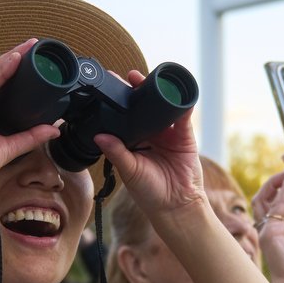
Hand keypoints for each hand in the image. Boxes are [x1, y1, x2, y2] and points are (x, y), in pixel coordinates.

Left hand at [92, 73, 203, 220]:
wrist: (176, 205)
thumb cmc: (149, 192)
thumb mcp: (130, 171)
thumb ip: (116, 152)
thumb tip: (98, 136)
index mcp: (132, 141)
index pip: (124, 117)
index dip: (118, 102)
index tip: (108, 87)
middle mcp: (149, 134)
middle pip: (142, 107)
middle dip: (136, 91)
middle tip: (128, 77)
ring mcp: (168, 133)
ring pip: (161, 107)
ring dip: (156, 92)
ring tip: (146, 79)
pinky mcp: (184, 135)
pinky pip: (183, 116)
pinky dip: (181, 104)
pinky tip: (175, 92)